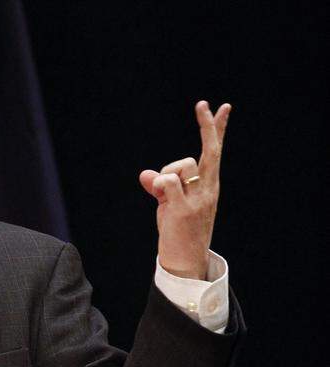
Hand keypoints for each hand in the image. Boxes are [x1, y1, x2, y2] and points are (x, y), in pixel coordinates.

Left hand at [139, 100, 231, 279]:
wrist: (186, 261)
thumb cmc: (178, 232)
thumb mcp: (169, 205)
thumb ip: (160, 187)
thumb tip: (145, 175)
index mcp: (209, 185)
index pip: (215, 152)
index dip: (218, 129)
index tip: (223, 107)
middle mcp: (209, 189)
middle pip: (210, 150)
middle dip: (207, 126)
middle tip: (204, 103)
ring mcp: (198, 199)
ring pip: (180, 165)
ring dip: (166, 174)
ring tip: (163, 196)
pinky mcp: (183, 209)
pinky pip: (167, 181)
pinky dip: (158, 184)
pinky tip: (159, 198)